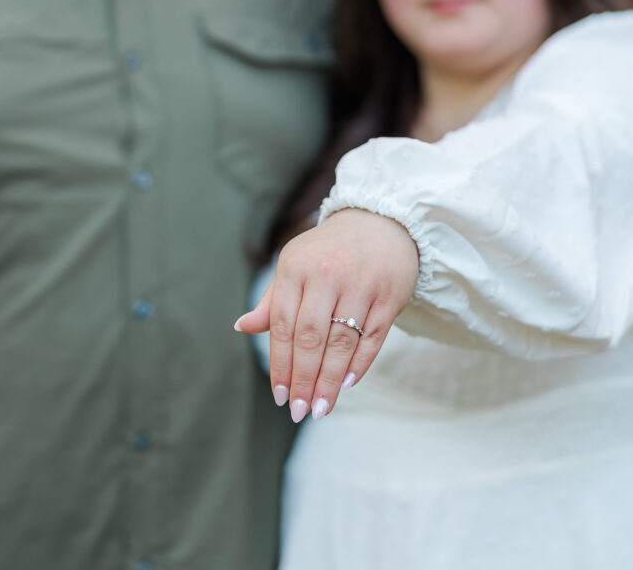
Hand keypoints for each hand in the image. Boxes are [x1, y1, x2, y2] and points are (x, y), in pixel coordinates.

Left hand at [235, 208, 418, 421]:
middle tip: (298, 411)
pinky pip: (372, 337)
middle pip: (311, 337)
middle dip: (303, 379)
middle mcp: (327, 274)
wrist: (381, 221)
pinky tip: (347, 384)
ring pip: (341, 342)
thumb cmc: (329, 251)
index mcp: (296, 267)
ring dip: (329, 380)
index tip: (279, 395)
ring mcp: (360, 284)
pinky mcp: (389, 295)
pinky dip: (360, 363)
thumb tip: (243, 326)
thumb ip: (272, 299)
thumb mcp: (295, 265)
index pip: (283, 324)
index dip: (280, 363)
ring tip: (320, 408)